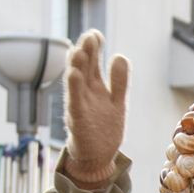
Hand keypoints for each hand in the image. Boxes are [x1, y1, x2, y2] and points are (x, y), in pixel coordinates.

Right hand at [63, 30, 129, 186]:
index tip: (95, 33)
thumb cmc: (103, 129)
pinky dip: (74, 90)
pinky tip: (73, 75)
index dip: (94, 49)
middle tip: (89, 35)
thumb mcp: (116, 102)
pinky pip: (75, 103)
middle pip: (83, 69)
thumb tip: (119, 55)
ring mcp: (80, 107)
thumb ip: (119, 81)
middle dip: (85, 52)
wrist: (96, 159)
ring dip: (76, 67)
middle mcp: (84, 94)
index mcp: (94, 88)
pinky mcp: (78, 122)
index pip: (92, 63)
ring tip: (79, 50)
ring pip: (76, 83)